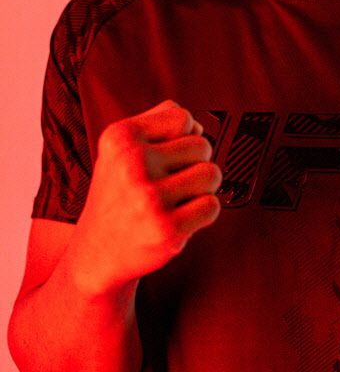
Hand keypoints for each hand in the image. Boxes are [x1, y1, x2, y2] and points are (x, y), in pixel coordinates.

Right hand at [69, 99, 222, 294]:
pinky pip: (212, 206)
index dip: (182, 136)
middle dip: (194, 163)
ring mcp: (149, 198)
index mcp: (120, 138)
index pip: (182, 117)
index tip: (165, 155)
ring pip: (211, 174)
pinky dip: (203, 213)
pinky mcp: (167, 230)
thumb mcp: (120, 149)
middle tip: (170, 182)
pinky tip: (179, 217)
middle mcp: (132, 164)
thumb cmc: (117, 196)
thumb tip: (199, 125)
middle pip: (202, 145)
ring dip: (202, 188)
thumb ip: (158, 122)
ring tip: (177, 199)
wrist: (96, 253)